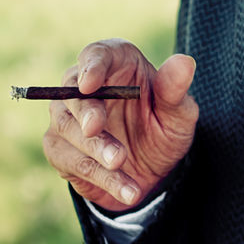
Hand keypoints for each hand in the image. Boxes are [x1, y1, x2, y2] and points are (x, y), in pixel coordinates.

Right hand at [42, 38, 198, 211]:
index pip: (96, 54)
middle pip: (73, 91)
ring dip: (94, 148)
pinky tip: (127, 189)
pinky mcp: (60, 148)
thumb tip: (183, 62)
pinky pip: (73, 161)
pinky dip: (101, 177)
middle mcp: (84, 85)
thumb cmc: (165, 126)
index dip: (91, 66)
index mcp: (115, 63)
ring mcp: (67, 117)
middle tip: (97, 127)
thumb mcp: (178, 112)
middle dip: (86, 111)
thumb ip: (175, 89)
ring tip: (121, 162)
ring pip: (68, 129)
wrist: (155, 169)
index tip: (90, 83)